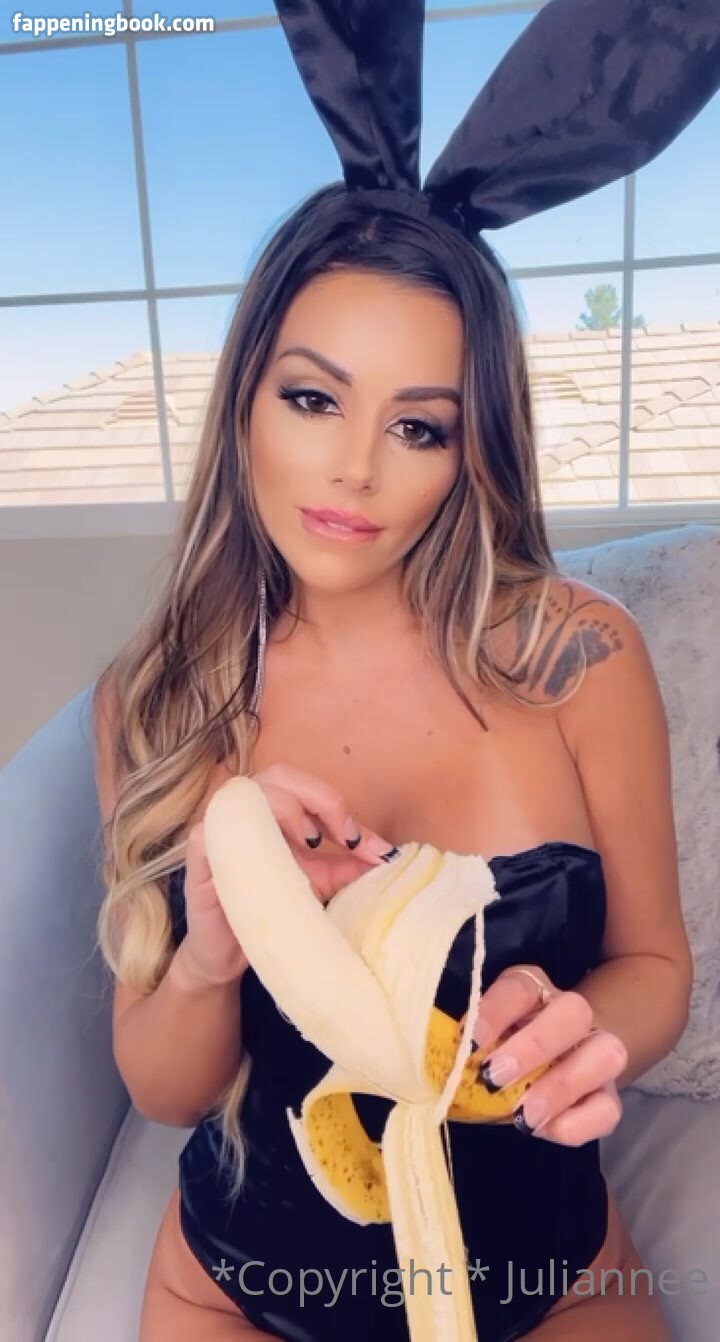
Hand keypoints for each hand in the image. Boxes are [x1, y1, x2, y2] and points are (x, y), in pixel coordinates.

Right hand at [179, 763, 397, 987]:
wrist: (229, 953)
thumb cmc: (269, 906)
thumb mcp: (317, 881)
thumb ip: (347, 864)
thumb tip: (389, 856)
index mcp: (270, 807)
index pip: (305, 784)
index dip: (337, 805)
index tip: (365, 843)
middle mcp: (242, 809)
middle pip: (278, 775)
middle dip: (319, 799)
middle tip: (344, 838)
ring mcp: (215, 829)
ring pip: (247, 793)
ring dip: (286, 811)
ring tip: (311, 845)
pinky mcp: (195, 858)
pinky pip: (209, 832)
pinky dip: (240, 839)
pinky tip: (267, 863)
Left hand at [471, 964, 627, 1144]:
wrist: (532, 1073)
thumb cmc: (494, 1053)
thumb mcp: (476, 1044)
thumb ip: (464, 1049)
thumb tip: (441, 1067)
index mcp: (531, 992)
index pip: (520, 987)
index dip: (495, 1011)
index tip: (470, 1041)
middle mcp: (569, 1015)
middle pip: (574, 1011)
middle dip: (535, 1046)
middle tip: (494, 1078)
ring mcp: (597, 1053)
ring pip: (607, 1053)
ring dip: (563, 1086)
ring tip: (523, 1115)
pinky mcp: (606, 1095)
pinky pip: (609, 1107)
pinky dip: (577, 1123)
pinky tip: (543, 1129)